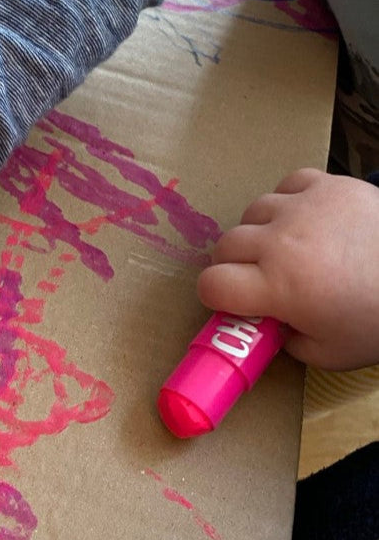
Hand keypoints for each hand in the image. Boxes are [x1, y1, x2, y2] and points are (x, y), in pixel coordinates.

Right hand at [197, 169, 378, 369]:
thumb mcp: (327, 354)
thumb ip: (284, 340)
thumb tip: (266, 325)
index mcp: (277, 287)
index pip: (211, 285)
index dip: (217, 296)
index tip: (235, 303)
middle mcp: (280, 242)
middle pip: (224, 246)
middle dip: (234, 265)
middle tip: (258, 279)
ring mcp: (302, 208)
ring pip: (252, 212)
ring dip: (260, 232)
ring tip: (286, 247)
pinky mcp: (327, 186)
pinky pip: (287, 186)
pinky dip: (289, 201)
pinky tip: (306, 220)